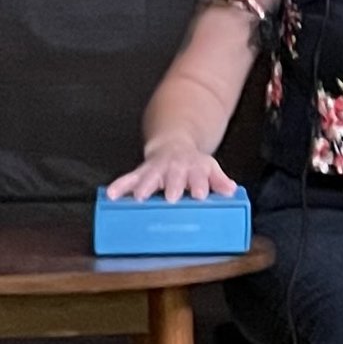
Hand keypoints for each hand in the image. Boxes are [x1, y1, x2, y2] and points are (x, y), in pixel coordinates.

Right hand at [107, 145, 237, 201]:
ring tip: (140, 197)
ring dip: (144, 186)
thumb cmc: (194, 164)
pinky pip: (128, 179)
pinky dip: (119, 186)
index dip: (199, 185)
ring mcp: (156, 169)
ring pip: (149, 176)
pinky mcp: (141, 172)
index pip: (198, 176)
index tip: (199, 195)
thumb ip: (219, 181)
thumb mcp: (210, 168)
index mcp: (194, 168)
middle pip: (173, 176)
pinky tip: (111, 195)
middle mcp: (175, 168)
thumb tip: (231, 190)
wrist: (174, 145)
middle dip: (172, 186)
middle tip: (170, 198)